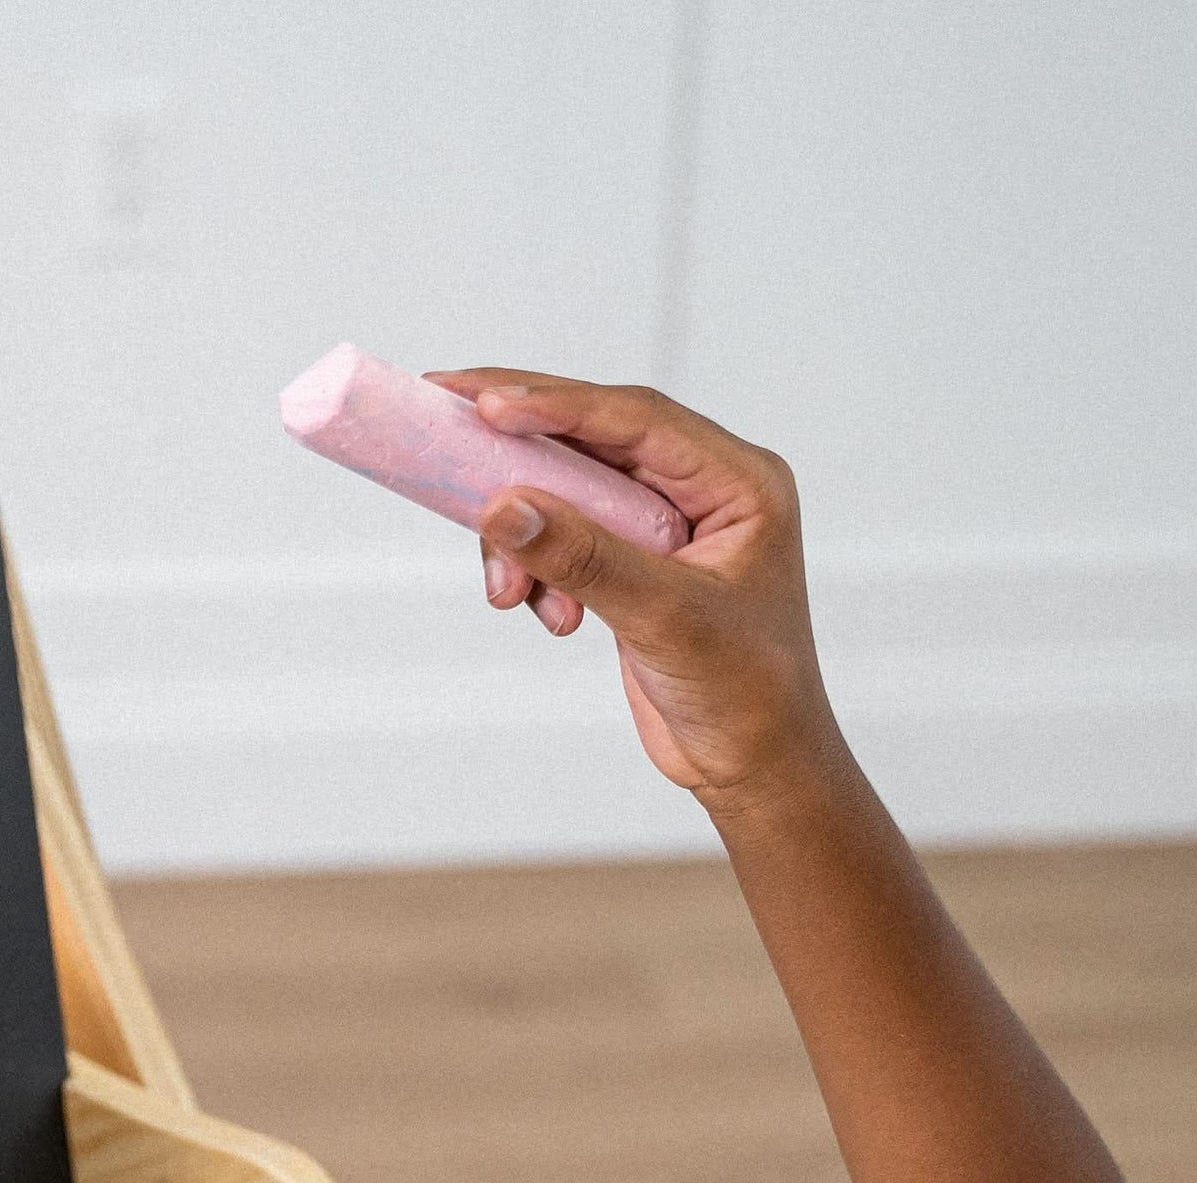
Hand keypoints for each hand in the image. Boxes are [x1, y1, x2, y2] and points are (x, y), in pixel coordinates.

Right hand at [424, 370, 847, 808]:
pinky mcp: (631, 563)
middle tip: (442, 420)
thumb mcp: (665, 620)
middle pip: (592, 441)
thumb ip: (584, 559)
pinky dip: (537, 570)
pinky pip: (563, 539)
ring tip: (508, 592)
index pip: (637, 419)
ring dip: (524, 537)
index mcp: (738, 481)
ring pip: (567, 493)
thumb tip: (503, 507)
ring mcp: (663, 525)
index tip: (483, 403)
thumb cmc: (746, 693)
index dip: (556, 404)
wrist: (754, 765)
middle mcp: (701, 488)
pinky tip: (548, 616)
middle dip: (519, 452)